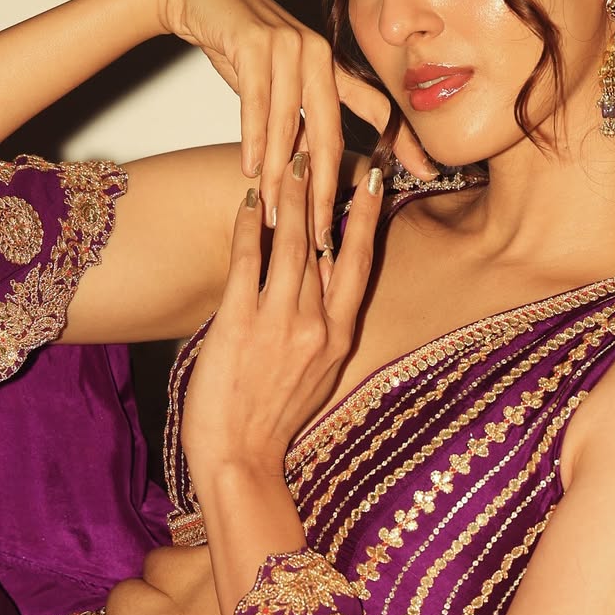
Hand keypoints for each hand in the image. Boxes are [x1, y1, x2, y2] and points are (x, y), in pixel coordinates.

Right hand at [145, 0, 431, 242]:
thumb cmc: (239, 42)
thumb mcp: (278, 80)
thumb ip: (300, 116)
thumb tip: (314, 167)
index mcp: (331, 65)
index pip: (375, 108)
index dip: (402, 141)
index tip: (429, 172)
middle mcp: (317, 55)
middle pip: (331, 132)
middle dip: (330, 187)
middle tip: (327, 232)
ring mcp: (288, 47)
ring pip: (290, 124)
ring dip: (282, 174)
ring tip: (278, 213)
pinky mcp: (254, 43)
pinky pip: (256, 102)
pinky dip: (254, 139)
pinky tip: (251, 169)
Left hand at [180, 150, 383, 483]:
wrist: (241, 462)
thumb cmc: (273, 421)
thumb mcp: (317, 374)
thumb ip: (321, 327)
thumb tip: (318, 282)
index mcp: (340, 336)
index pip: (358, 263)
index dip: (366, 218)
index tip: (375, 182)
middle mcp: (317, 325)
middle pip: (325, 242)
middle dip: (325, 191)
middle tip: (323, 152)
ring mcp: (279, 323)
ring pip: (290, 244)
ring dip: (288, 198)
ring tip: (288, 164)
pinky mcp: (239, 324)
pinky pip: (247, 262)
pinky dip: (247, 228)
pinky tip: (246, 202)